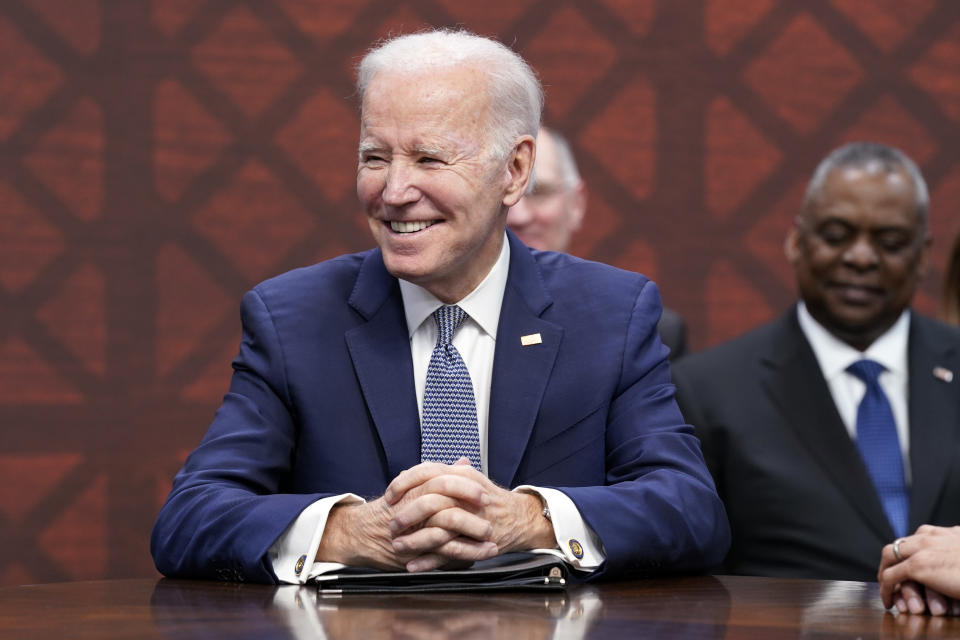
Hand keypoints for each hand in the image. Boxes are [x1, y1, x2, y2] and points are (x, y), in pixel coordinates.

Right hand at [314, 460, 501, 570]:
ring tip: (491, 537)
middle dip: (471, 504)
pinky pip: (442, 552)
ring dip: (471, 532)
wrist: (361, 533)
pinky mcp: (416, 550)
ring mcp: (415, 528)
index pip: (443, 479)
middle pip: (445, 498)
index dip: (466, 485)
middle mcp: (414, 505)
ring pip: (446, 527)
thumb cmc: (391, 509)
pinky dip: (464, 554)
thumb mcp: (413, 486)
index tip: (485, 490)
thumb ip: (440, 475)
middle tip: (490, 508)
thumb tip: (464, 462)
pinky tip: (480, 554)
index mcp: (416, 488)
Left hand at [384, 459, 555, 570]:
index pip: (426, 472)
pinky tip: (412, 565)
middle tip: (391, 524)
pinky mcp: (474, 542)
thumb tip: (411, 473)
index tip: (389, 495)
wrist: (519, 518)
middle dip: (406, 514)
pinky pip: (447, 553)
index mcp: (461, 476)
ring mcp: (470, 520)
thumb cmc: (489, 498)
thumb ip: (441, 474)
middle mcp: (465, 495)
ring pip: (436, 530)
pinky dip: (428, 561)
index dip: (403, 483)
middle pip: (429, 502)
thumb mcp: (467, 478)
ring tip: (398, 546)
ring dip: (414, 540)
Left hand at [878, 525, 959, 615]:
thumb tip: (955, 559)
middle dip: (892, 562)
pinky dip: (886, 588)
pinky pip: (891, 576)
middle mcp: (930, 536)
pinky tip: (889, 600)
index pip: (916, 538)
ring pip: (890, 556)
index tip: (906, 567)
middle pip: (900, 545)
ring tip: (887, 589)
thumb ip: (957, 551)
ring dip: (886, 573)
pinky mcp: (918, 566)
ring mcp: (922, 549)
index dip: (908, 554)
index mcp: (945, 532)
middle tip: (890, 578)